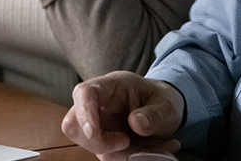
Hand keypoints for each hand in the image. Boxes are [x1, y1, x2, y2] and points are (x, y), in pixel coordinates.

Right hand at [62, 72, 184, 159]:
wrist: (165, 113)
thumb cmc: (162, 101)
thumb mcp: (166, 105)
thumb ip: (153, 114)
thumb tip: (135, 123)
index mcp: (111, 86)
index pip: (84, 93)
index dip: (83, 111)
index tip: (93, 132)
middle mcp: (99, 106)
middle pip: (74, 123)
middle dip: (96, 141)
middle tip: (126, 143)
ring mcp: (100, 125)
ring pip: (90, 145)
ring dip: (119, 154)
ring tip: (151, 147)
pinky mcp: (105, 143)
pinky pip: (108, 156)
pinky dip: (128, 158)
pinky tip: (150, 150)